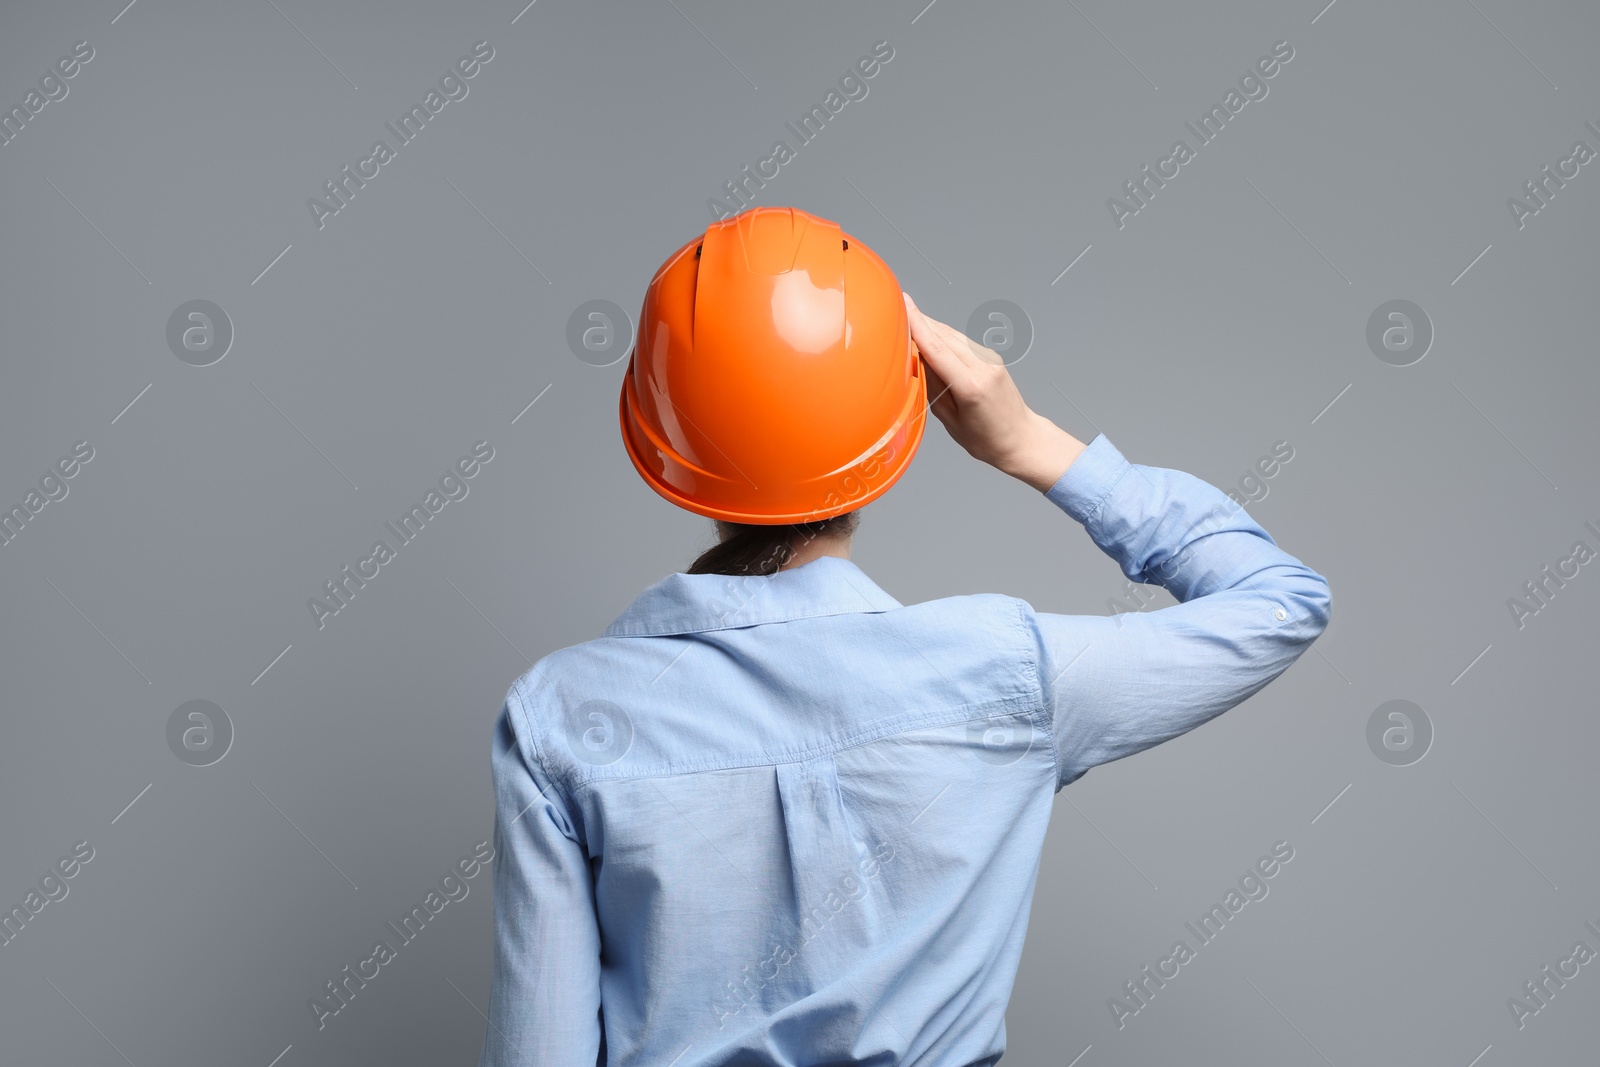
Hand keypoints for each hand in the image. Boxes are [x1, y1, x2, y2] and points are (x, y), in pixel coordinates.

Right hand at [904, 293, 1086, 491]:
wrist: (1022, 438)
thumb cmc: (987, 439)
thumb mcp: (950, 420)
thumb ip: (932, 387)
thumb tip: (914, 360)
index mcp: (971, 386)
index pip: (937, 348)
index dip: (917, 325)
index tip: (903, 304)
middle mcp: (983, 366)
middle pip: (943, 336)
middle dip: (918, 321)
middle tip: (893, 310)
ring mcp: (990, 359)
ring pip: (952, 335)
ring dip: (929, 327)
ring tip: (906, 322)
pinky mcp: (991, 356)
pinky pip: (960, 341)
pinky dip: (941, 336)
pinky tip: (928, 337)